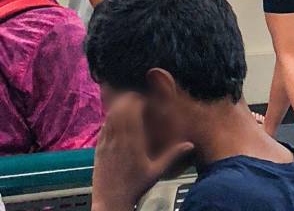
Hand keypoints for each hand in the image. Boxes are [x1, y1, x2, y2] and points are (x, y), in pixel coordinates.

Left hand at [92, 94, 192, 210]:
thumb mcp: (157, 171)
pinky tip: (117, 117)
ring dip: (119, 105)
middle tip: (139, 98)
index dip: (138, 99)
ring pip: (111, 114)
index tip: (146, 98)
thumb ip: (172, 155)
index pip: (133, 110)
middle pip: (121, 108)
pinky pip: (104, 125)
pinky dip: (110, 116)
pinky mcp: (98, 147)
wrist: (111, 202)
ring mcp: (106, 141)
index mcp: (133, 141)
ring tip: (129, 103)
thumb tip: (190, 144)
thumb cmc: (135, 186)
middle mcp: (118, 138)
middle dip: (129, 98)